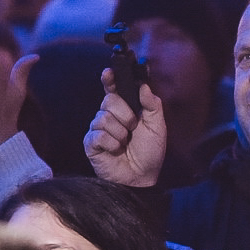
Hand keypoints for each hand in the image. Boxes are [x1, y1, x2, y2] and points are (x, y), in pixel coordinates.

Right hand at [85, 71, 167, 187]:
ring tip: (124, 143)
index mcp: (125, 109)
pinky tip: (115, 151)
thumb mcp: (157, 127)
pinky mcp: (91, 143)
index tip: (108, 72)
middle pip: (109, 100)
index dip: (110, 79)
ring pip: (103, 117)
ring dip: (120, 132)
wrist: (142, 177)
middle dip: (125, 114)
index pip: (113, 89)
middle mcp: (109, 116)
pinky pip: (98, 134)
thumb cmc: (150, 152)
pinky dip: (112, 143)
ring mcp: (98, 130)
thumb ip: (152, 105)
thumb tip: (143, 85)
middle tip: (132, 128)